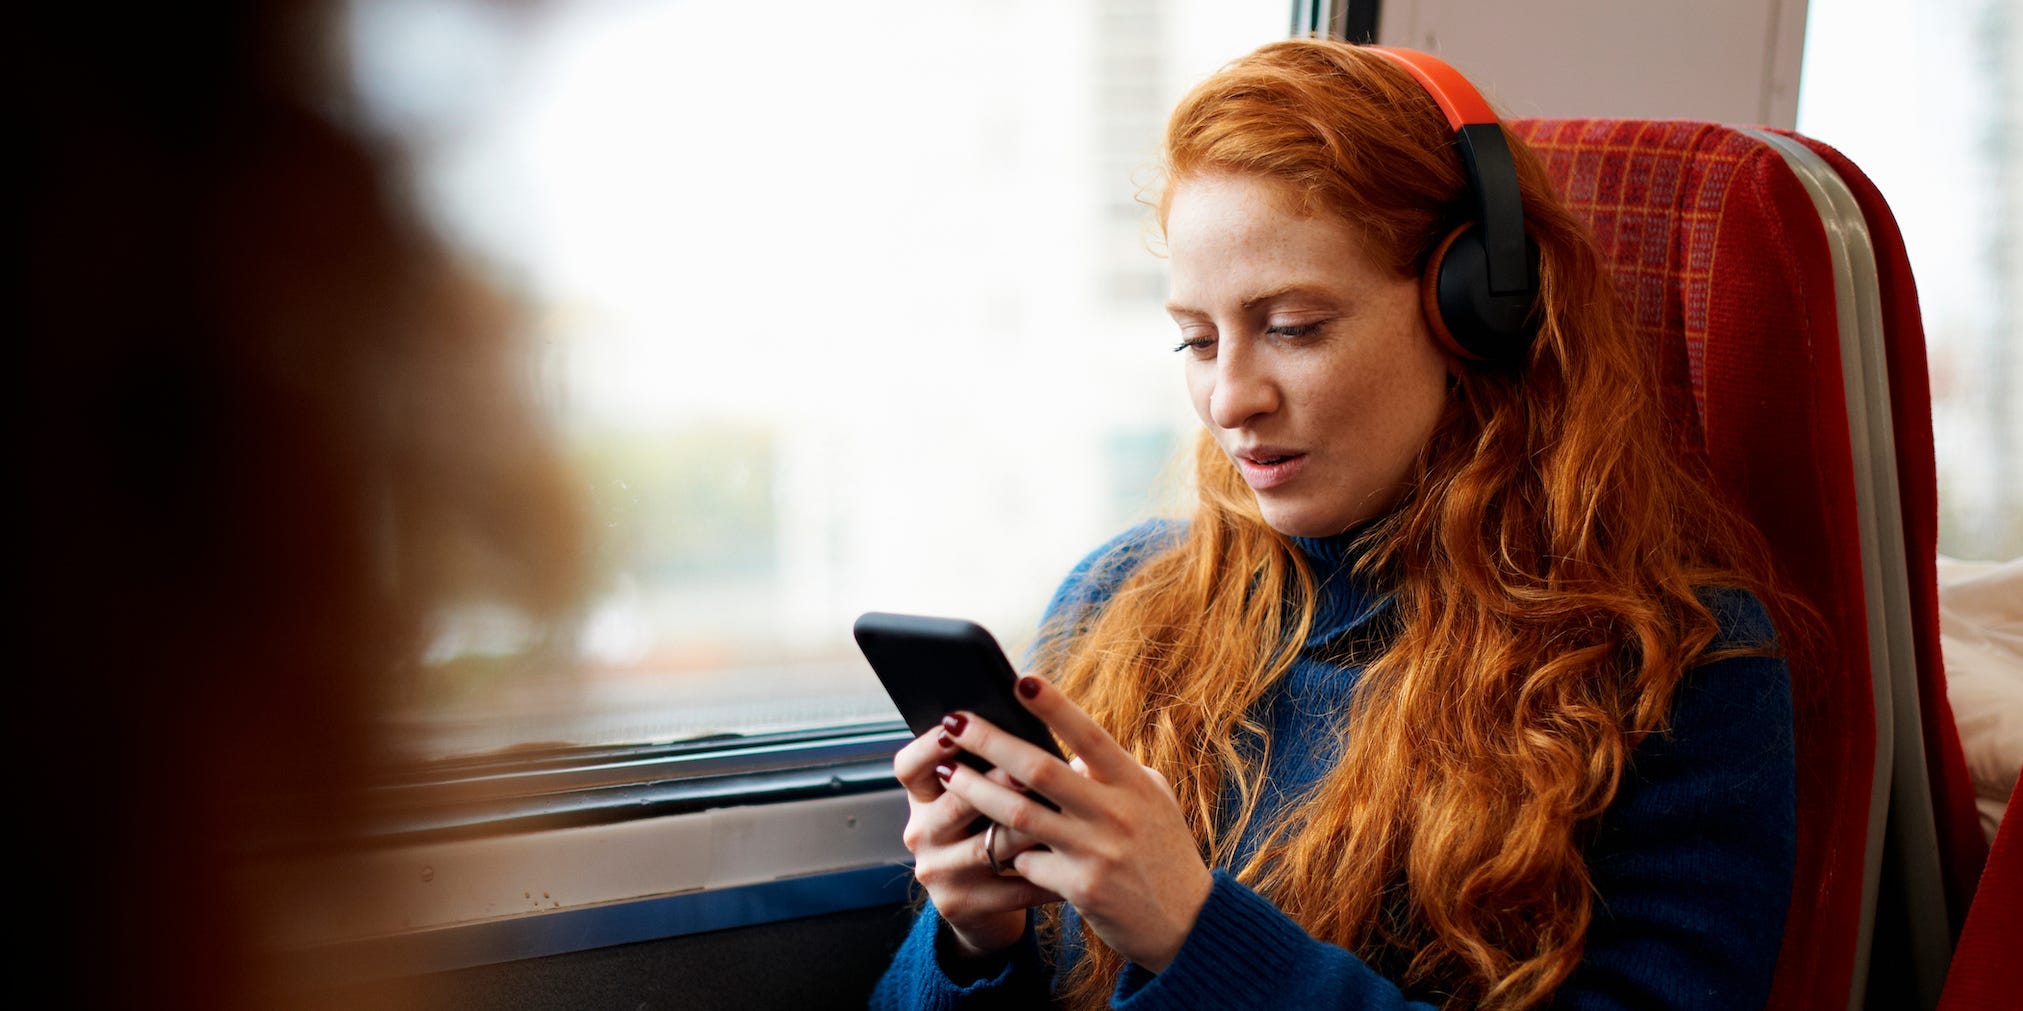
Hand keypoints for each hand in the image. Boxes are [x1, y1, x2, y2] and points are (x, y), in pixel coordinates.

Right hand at [893, 724, 1060, 959]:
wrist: (984, 906)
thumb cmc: (990, 831)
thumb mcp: (978, 800)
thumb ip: (993, 767)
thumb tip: (1034, 728)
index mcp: (921, 798)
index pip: (909, 766)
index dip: (928, 746)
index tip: (954, 725)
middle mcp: (921, 833)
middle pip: (955, 802)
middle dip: (996, 782)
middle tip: (1031, 768)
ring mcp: (938, 872)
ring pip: (988, 845)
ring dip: (1028, 829)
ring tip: (1064, 815)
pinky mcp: (961, 905)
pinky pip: (1012, 887)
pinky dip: (1047, 874)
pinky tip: (1078, 862)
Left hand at [937, 676, 1214, 972]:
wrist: (1187, 922)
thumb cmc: (1165, 851)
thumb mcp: (1153, 800)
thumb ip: (1114, 772)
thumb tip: (1072, 754)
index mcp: (1134, 782)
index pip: (1089, 735)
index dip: (1055, 706)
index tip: (1021, 680)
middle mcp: (1116, 812)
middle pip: (1039, 768)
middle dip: (989, 740)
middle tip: (953, 722)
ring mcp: (1097, 851)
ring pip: (1019, 813)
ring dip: (975, 790)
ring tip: (947, 773)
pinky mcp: (1080, 888)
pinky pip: (1026, 862)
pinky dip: (1007, 851)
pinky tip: (988, 844)